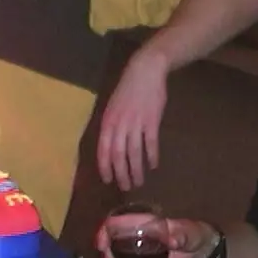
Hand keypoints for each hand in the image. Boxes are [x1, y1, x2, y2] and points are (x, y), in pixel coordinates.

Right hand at [94, 217, 206, 257]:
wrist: (201, 249)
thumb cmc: (194, 234)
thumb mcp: (188, 233)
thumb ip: (180, 235)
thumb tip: (172, 241)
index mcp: (143, 222)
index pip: (116, 222)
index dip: (104, 233)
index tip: (101, 248)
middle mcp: (136, 233)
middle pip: (112, 243)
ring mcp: (138, 247)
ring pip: (118, 257)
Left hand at [97, 49, 169, 190]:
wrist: (145, 71)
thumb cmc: (128, 89)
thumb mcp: (113, 107)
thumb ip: (111, 126)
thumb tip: (110, 146)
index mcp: (108, 122)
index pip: (103, 149)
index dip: (105, 166)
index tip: (108, 180)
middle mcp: (119, 124)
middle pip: (118, 155)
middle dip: (121, 173)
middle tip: (126, 186)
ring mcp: (136, 123)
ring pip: (134, 153)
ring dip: (136, 169)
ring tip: (139, 181)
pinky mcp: (151, 121)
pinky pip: (150, 143)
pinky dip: (152, 156)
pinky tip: (153, 165)